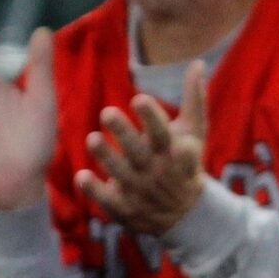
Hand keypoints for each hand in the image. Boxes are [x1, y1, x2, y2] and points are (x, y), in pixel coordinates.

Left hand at [75, 64, 207, 235]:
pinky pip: (109, 201)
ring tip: (91, 139)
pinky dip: (96, 191)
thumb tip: (197, 62)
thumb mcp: (194, 133)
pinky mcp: (126, 208)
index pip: (163, 132)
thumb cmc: (185, 163)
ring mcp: (141, 191)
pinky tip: (81, 176)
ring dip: (107, 158)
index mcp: (173, 150)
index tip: (139, 98)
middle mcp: (156, 170)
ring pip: (122, 174)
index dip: (152, 118)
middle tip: (106, 112)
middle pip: (140, 151)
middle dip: (124, 133)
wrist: (188, 215)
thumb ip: (194, 99)